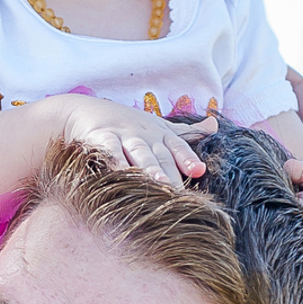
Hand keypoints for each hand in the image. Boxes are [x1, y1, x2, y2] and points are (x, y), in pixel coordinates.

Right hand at [58, 97, 210, 186]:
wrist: (87, 111)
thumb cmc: (129, 124)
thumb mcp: (160, 126)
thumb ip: (188, 132)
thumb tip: (215, 125)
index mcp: (161, 135)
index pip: (178, 148)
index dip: (188, 158)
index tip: (200, 170)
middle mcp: (145, 135)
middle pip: (160, 155)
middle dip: (170, 171)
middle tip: (180, 192)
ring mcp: (123, 136)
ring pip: (138, 153)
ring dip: (148, 167)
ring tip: (158, 182)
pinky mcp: (101, 138)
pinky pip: (109, 150)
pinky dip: (114, 160)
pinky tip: (120, 173)